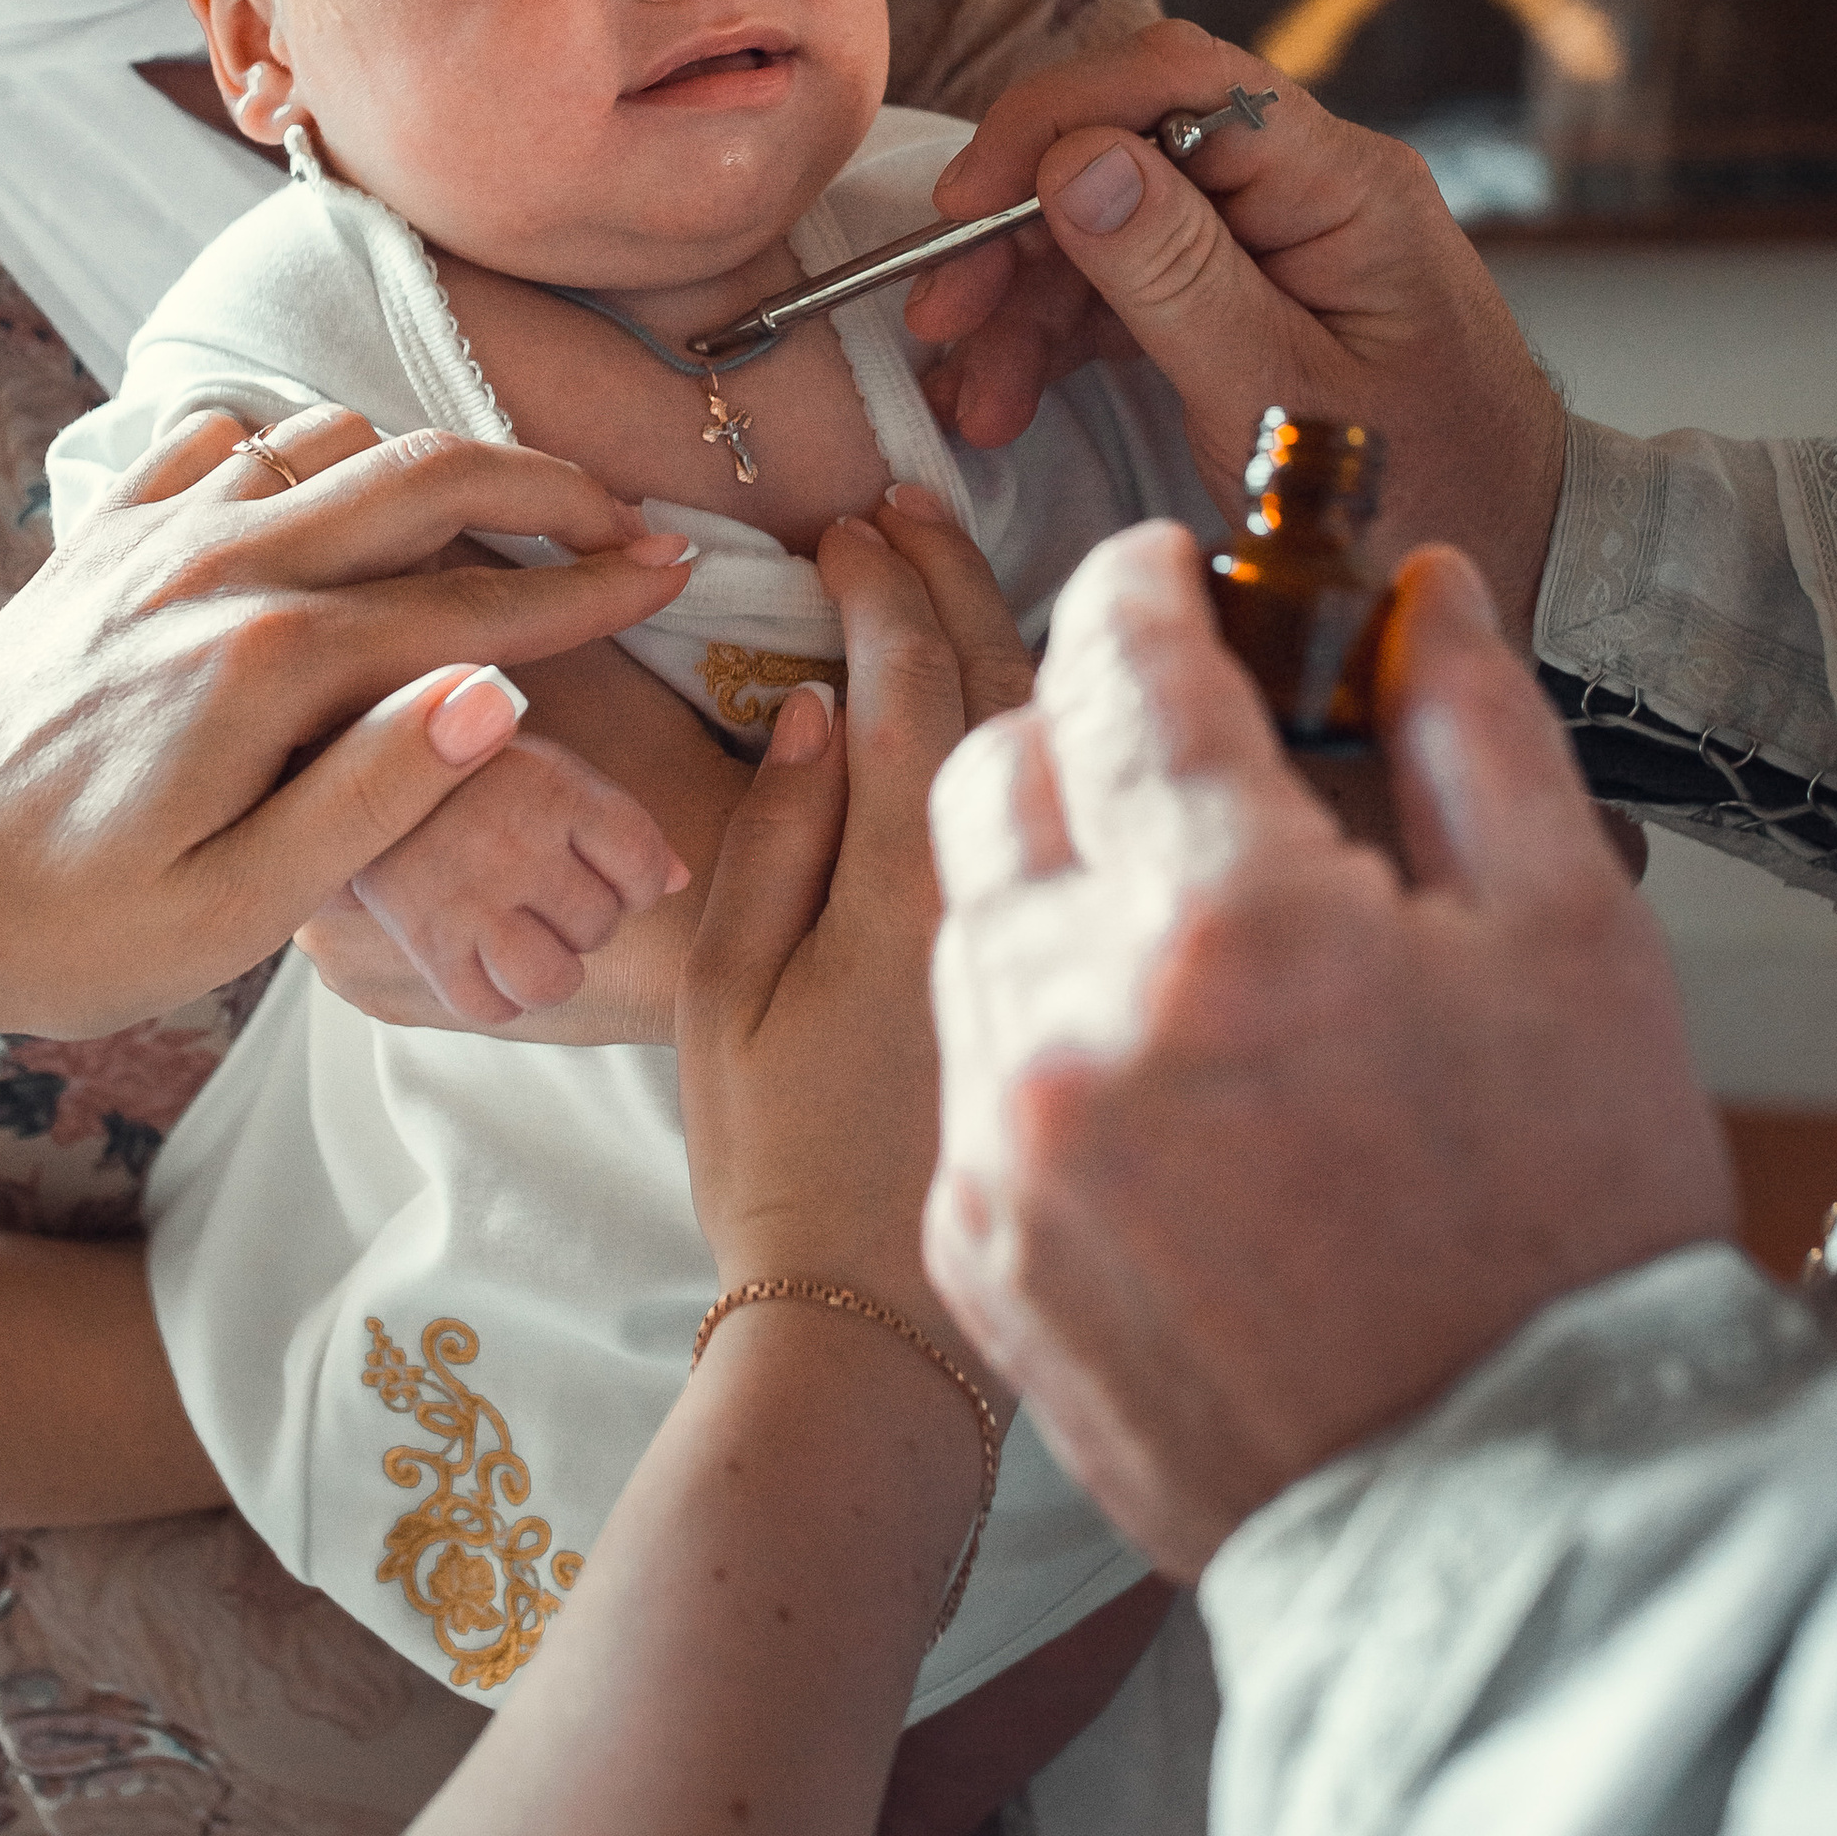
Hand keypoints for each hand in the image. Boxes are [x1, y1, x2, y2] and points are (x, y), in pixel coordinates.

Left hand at [0, 401, 697, 1046]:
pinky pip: (230, 437)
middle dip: (543, 488)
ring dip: (429, 464)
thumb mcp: (239, 910)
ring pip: (332, 439)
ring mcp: (154, 535)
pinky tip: (331, 502)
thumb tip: (501, 693)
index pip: (472, 605)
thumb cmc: (71, 932)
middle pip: (422, 475)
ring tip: (497, 519)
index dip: (588, 587)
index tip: (670, 571)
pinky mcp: (104, 533)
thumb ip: (379, 791)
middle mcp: (218, 566)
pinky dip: (305, 448)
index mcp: (267, 665)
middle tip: (626, 520)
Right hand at [329, 682, 689, 1023]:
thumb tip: (679, 880)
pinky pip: (487, 1007)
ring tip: (531, 938)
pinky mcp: (422, 944)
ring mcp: (463, 900)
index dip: (637, 878)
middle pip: (599, 924)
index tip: (609, 868)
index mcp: (552, 787)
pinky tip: (486, 956)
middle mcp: (511, 844)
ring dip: (551, 968)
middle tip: (551, 892)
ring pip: (549, 980)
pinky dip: (496, 994)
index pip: (641, 864)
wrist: (347, 765)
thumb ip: (616, 820)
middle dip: (589, 916)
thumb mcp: (549, 765)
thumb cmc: (468, 766)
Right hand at [678, 497, 1032, 1339]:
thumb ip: (770, 833)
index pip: (904, 673)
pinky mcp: (1112, 970)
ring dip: (1013, 622)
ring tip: (961, 558)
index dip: (876, 582)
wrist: (881, 1326)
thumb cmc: (780, 1168)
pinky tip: (1043, 684)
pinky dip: (1062, 717)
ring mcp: (1079, 925)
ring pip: (1064, 731)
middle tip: (904, 508)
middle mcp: (1013, 884)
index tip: (846, 529)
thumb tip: (811, 699)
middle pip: (999, 673)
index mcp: (904, 881)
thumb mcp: (724, 996)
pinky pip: (1108, 805)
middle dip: (949, 571)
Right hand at [908, 19, 1566, 633]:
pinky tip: (1006, 396)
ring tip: (972, 396)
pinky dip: (1056, 337)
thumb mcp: (1282, 398)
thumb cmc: (1426, 493)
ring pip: (1106, 222)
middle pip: (1123, 148)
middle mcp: (1305, 186)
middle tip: (942, 316)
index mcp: (1341, 183)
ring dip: (1022, 300)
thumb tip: (1075, 160)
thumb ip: (1178, 279)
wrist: (1513, 561)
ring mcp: (1270, 240)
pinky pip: (1125, 284)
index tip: (968, 199)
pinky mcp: (1242, 294)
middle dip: (1017, 229)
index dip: (1054, 118)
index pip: (1175, 79)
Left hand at [925, 527, 1733, 1575]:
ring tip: (1172, 906)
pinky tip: (1150, 1056)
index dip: (1141, 585)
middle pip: (996, 768)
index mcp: (1223, 920)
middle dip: (1072, 718)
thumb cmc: (1566, 1236)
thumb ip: (1471, 729)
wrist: (1509, 1529)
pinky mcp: (978, 1249)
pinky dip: (1039, 1021)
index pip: (1118, 663)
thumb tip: (1422, 593)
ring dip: (1050, 870)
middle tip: (1165, 729)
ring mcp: (1004, 1145)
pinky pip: (971, 1069)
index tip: (1164, 571)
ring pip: (966, 915)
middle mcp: (1072, 1021)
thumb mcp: (1573, 940)